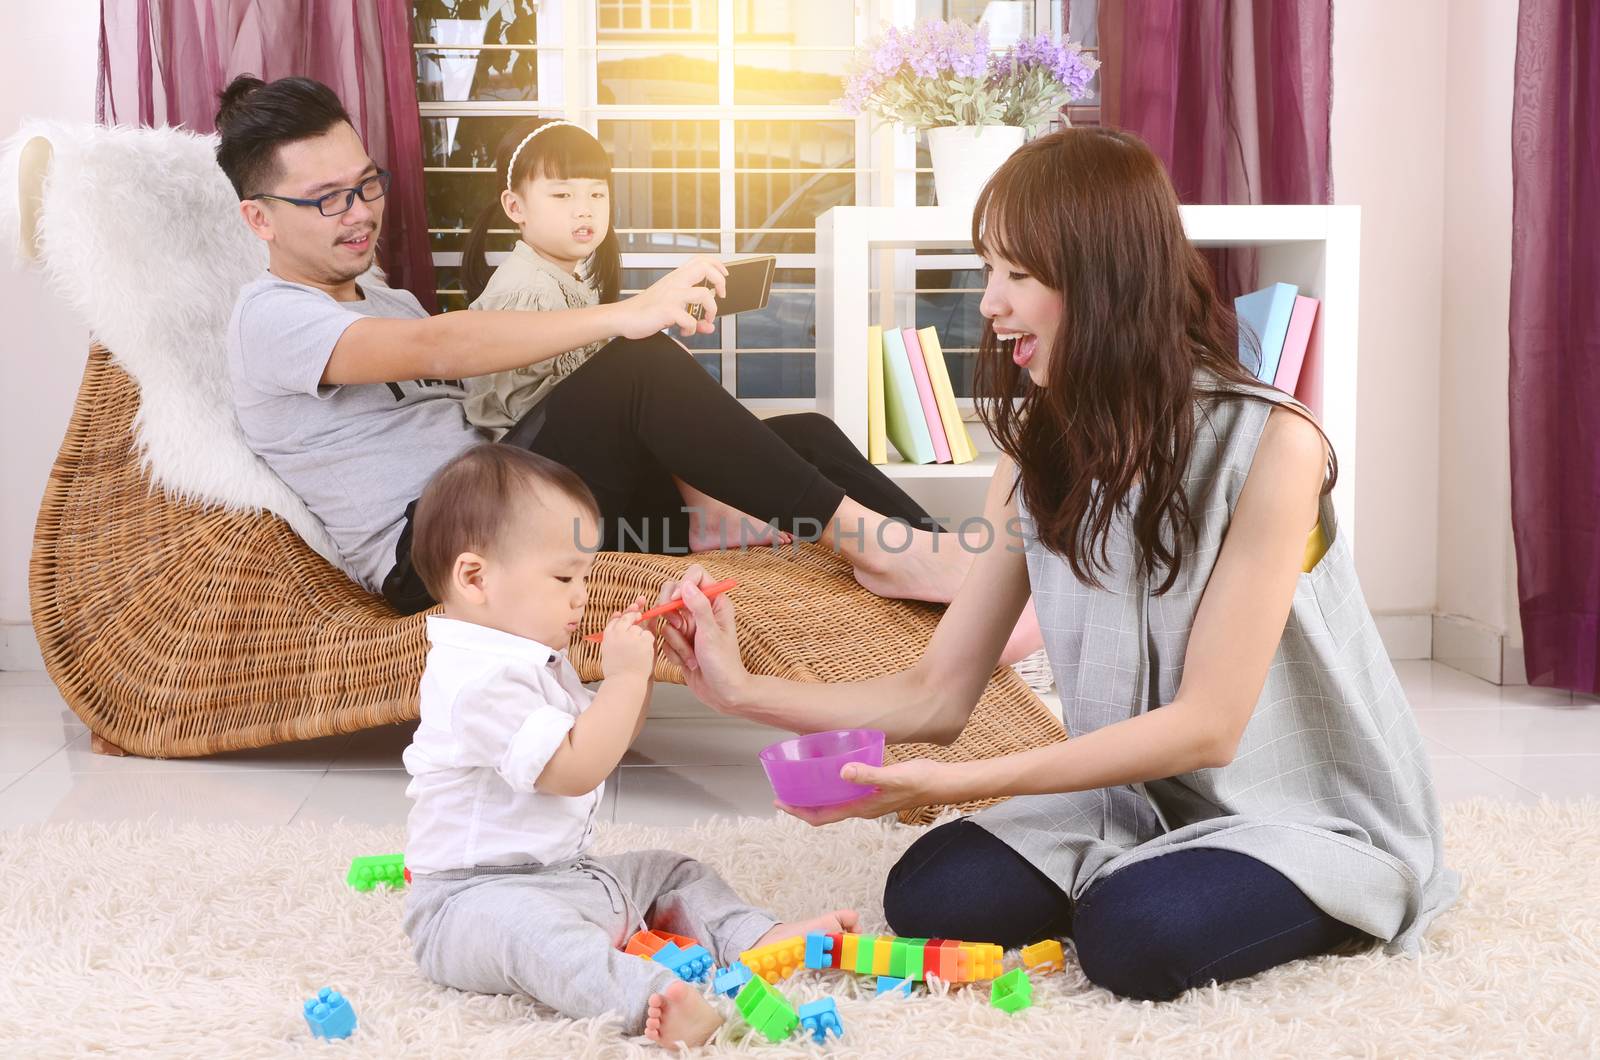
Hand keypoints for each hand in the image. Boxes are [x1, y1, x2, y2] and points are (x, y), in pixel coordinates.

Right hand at [599, 598, 656, 680]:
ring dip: (640, 636)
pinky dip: (648, 643)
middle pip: (627, 617)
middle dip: (634, 615)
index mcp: (608, 636)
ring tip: (636, 653)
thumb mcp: (610, 650)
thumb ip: (615, 634)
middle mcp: (618, 633)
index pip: (614, 620)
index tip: (625, 616)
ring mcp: (631, 635)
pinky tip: (642, 654)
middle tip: (638, 619)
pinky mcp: (642, 640)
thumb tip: (618, 615)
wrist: (624, 682)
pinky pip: (648, 635)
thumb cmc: (617, 671)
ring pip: (639, 628)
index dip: (621, 617)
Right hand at [615, 256, 727, 338]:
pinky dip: (691, 329)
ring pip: (703, 294)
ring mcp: (671, 295)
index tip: (725, 276)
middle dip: (720, 281)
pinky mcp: (666, 310)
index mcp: (676, 278)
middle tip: (720, 295)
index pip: (700, 260)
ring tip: (705, 319)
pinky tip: (684, 331)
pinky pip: (689, 320)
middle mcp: (674, 283)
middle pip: (704, 268)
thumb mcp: (672, 312)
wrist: (623, 318)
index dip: (717, 265)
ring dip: (710, 309)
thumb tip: (709, 327)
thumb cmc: (645, 312)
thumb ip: (693, 318)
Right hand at [656, 564, 748, 713]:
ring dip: (675, 641)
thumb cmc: (724, 664)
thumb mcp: (712, 633)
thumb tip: (686, 585)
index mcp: (715, 602)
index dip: (682, 584)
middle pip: (672, 594)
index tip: (676, 601)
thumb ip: (699, 607)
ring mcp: (689, 627)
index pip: (695, 576)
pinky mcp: (680, 642)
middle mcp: (701, 611)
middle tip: (679, 628)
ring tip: (692, 655)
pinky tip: (688, 662)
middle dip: (670, 613)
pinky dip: (673, 652)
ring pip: (666, 620)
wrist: (722, 693)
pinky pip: (664, 639)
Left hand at [778, 759, 950, 825]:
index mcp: (861, 808)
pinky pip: (847, 792)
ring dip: (817, 795)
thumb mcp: (892, 777)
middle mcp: (862, 808)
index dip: (799, 812)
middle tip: (783, 791)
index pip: (822, 816)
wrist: (942, 782)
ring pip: (835, 802)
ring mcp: (869, 800)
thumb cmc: (920, 781)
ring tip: (800, 782)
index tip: (780, 802)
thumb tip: (842, 772)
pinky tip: (831, 770)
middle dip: (802, 804)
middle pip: (825, 811)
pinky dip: (833, 786)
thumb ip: (868, 775)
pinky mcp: (876, 790)